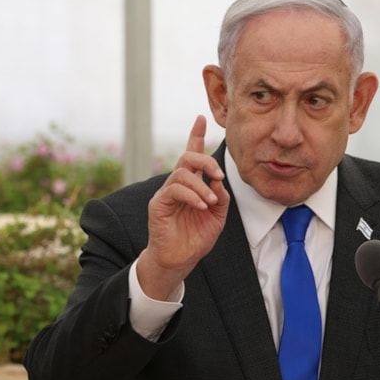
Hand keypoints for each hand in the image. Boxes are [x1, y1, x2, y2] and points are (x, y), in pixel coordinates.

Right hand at [137, 115, 229, 299]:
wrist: (180, 260)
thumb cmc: (196, 238)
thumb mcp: (217, 217)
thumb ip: (220, 197)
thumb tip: (218, 180)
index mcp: (192, 185)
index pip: (192, 154)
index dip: (196, 135)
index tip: (201, 118)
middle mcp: (177, 185)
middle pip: (187, 157)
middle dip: (206, 160)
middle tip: (220, 175)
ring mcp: (166, 193)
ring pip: (182, 173)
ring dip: (201, 185)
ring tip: (210, 201)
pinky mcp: (158, 204)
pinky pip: (174, 190)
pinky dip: (191, 195)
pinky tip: (201, 206)